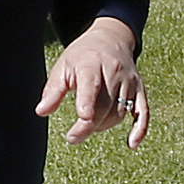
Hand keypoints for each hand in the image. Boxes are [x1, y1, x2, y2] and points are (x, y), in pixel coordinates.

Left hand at [35, 15, 147, 146]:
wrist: (110, 39)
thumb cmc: (81, 57)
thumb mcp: (63, 67)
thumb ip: (53, 90)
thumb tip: (41, 112)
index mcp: (91, 63)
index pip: (91, 83)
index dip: (88, 101)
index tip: (83, 116)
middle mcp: (114, 72)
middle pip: (105, 105)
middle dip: (89, 125)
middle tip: (72, 137)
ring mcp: (130, 82)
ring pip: (119, 113)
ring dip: (102, 125)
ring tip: (87, 124)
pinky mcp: (140, 90)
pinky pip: (143, 112)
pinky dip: (139, 129)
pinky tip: (131, 144)